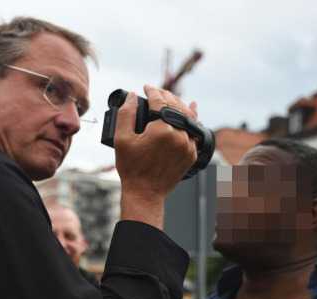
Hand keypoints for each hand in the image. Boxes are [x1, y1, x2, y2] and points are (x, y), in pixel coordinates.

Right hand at [115, 85, 198, 227]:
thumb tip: (133, 96)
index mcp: (163, 129)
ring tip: (170, 99)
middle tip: (156, 92)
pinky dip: (191, 120)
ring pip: (188, 117)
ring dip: (179, 105)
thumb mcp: (121, 140)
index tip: (146, 87)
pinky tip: (191, 109)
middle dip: (166, 96)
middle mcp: (179, 135)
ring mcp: (188, 145)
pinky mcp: (192, 154)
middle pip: (175, 106)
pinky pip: (194, 132)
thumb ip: (126, 114)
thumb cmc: (131, 168)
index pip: (159, 101)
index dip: (152, 91)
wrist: (145, 193)